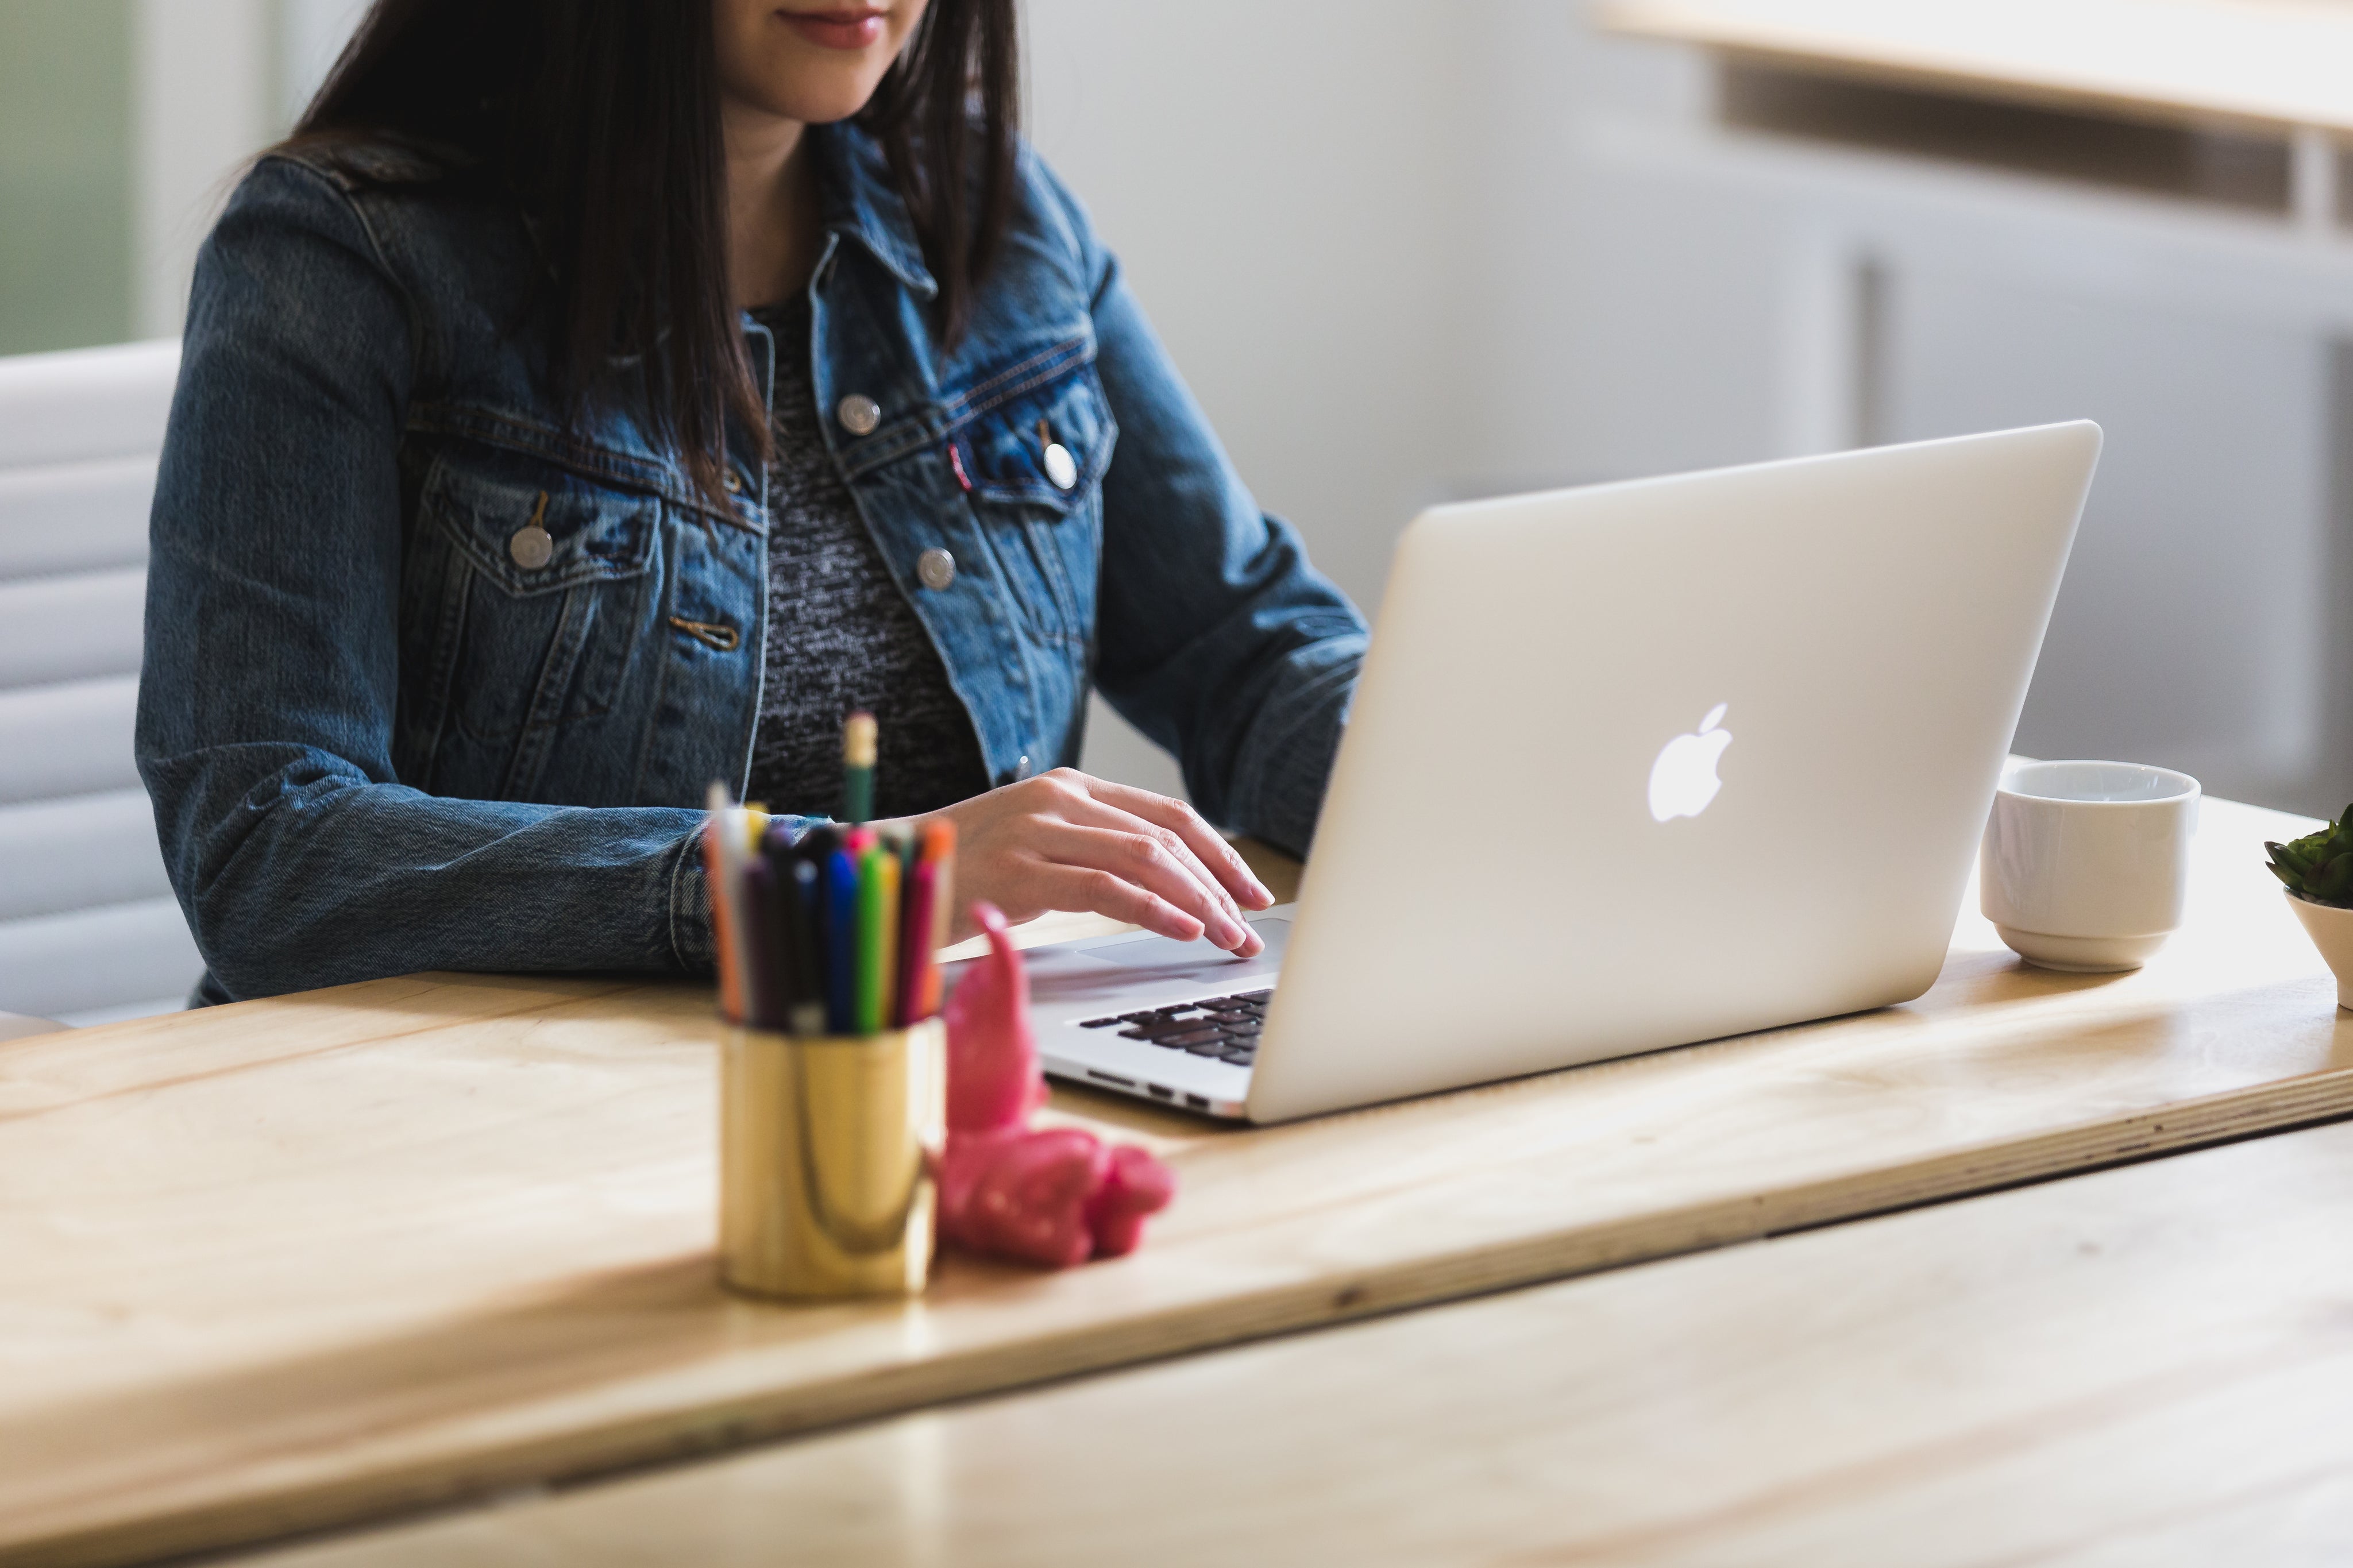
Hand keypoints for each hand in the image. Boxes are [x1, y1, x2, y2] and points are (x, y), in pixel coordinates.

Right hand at [906, 769, 1274, 954]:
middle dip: (1219, 886)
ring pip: (1145, 860)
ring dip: (1199, 903)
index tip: (1252, 892)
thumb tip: (1169, 886)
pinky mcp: (1019, 869)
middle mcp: (1061, 799)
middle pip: (1166, 838)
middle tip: (1250, 929)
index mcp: (1072, 788)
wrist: (888, 870)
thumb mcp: (1039, 847)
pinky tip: (1184, 930)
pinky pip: (1104, 889)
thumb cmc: (967, 869)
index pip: (1168, 815)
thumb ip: (1094, 852)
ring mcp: (1039, 829)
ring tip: (1228, 938)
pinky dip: (1153, 910)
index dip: (1219, 853)